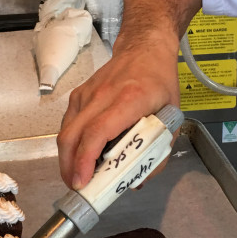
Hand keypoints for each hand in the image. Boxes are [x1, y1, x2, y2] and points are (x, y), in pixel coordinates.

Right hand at [57, 41, 179, 189]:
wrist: (145, 49)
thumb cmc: (159, 82)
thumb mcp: (171, 117)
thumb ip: (159, 152)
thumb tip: (139, 180)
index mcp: (129, 100)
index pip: (98, 131)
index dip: (86, 159)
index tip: (82, 181)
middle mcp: (103, 95)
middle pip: (73, 135)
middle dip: (69, 167)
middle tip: (77, 188)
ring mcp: (87, 93)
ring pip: (65, 131)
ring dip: (67, 158)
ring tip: (77, 177)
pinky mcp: (79, 94)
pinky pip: (68, 124)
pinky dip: (70, 144)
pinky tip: (79, 156)